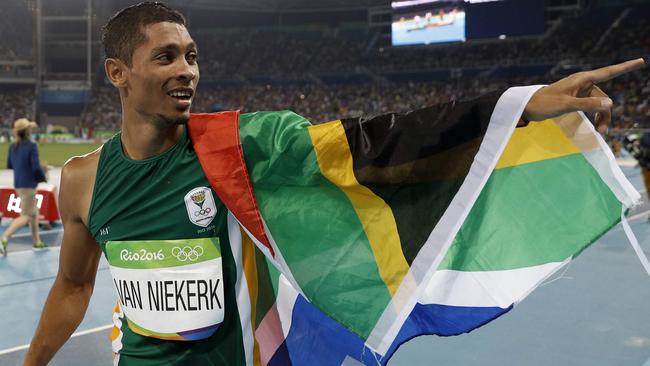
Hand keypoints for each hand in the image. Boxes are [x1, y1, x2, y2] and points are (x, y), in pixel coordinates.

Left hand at [522, 58, 644, 128]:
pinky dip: (594, 115)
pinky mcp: (576, 99)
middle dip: (606, 113)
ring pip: (599, 103)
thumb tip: (610, 103)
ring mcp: (580, 91)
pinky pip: (591, 106)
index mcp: (582, 79)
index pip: (608, 72)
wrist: (528, 107)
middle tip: (602, 132)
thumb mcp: (566, 105)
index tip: (641, 61)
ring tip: (599, 132)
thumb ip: (588, 104)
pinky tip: (596, 126)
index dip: (625, 67)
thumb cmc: (544, 104)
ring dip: (601, 117)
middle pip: (604, 96)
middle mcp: (583, 83)